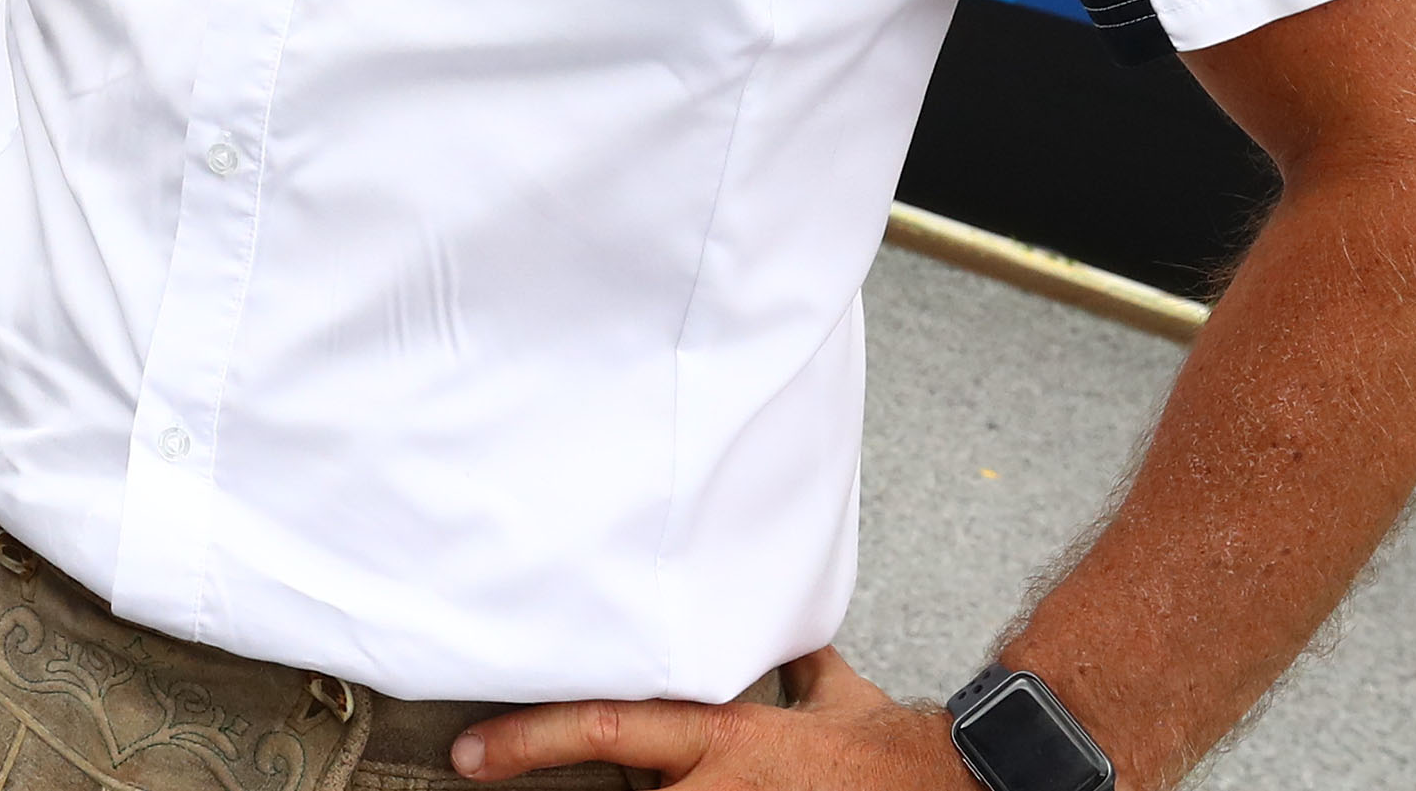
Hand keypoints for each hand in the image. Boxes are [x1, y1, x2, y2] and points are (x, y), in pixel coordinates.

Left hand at [454, 649, 960, 787]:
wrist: (947, 782)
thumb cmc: (882, 747)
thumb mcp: (828, 695)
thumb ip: (790, 666)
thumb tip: (783, 640)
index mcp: (716, 738)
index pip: (603, 728)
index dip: (527, 740)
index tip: (467, 754)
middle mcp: (713, 790)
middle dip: (553, 773)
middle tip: (485, 772)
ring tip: (574, 777)